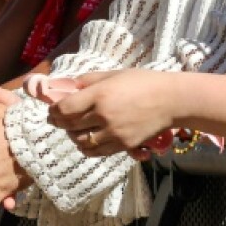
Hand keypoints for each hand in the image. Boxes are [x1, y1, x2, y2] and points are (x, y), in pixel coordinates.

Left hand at [47, 69, 175, 156]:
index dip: (53, 111)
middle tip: (60, 119)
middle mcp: (103, 115)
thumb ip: (89, 80)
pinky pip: (96, 151)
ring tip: (77, 130)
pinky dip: (88, 147)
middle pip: (69, 126)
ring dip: (74, 136)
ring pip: (80, 142)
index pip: (63, 109)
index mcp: (100, 94)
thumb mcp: (115, 74)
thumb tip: (69, 87)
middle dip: (60, 123)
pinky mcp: (123, 145)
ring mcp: (114, 132)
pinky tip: (90, 139)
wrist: (171, 100)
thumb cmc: (144, 82)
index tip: (53, 110)